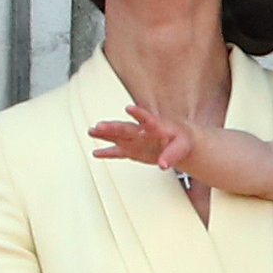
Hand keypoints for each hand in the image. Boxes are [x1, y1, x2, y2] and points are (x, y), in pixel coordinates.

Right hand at [89, 104, 203, 172]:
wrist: (179, 142)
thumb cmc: (181, 140)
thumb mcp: (181, 147)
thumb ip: (172, 155)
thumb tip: (163, 165)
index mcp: (155, 125)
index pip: (146, 118)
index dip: (138, 113)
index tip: (130, 108)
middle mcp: (141, 131)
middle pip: (125, 128)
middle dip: (112, 127)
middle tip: (100, 126)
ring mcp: (135, 139)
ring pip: (118, 136)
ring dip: (105, 134)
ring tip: (91, 131)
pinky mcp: (132, 149)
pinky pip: (118, 151)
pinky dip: (108, 153)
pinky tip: (96, 153)